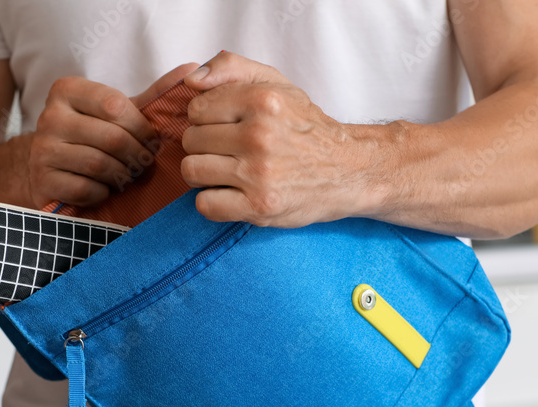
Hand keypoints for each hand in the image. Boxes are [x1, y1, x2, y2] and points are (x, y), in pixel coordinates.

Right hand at [29, 63, 199, 208]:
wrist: (47, 165)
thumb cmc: (92, 135)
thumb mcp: (118, 112)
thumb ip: (154, 94)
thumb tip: (194, 71)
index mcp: (67, 90)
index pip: (115, 105)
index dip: (141, 128)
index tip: (152, 140)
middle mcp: (50, 116)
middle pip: (111, 138)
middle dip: (137, 155)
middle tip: (146, 163)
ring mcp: (42, 149)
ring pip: (99, 165)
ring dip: (123, 175)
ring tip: (129, 175)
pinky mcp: (43, 180)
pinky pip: (86, 189)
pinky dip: (104, 192)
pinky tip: (106, 188)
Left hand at [182, 52, 368, 227]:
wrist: (346, 170)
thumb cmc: (305, 128)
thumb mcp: (276, 84)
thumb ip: (231, 68)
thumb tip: (191, 80)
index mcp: (262, 100)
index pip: (197, 108)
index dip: (206, 119)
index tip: (226, 127)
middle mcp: (260, 135)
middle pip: (192, 140)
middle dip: (205, 146)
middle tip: (229, 152)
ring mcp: (258, 174)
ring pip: (192, 171)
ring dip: (204, 174)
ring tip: (227, 172)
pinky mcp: (259, 206)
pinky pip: (205, 204)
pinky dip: (213, 201)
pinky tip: (231, 194)